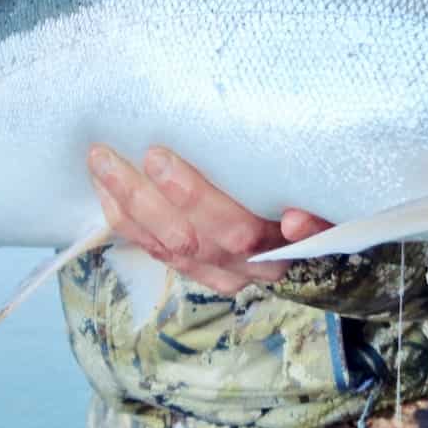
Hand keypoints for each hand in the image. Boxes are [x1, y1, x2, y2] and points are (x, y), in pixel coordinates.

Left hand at [89, 145, 331, 294]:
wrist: (317, 246)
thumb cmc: (315, 202)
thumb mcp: (328, 209)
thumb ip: (319, 218)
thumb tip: (293, 220)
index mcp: (275, 248)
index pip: (231, 227)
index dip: (191, 195)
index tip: (159, 157)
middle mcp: (243, 267)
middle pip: (187, 238)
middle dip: (142, 195)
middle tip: (111, 153)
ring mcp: (218, 273)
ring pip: (163, 247)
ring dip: (124, 205)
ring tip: (99, 162)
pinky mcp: (199, 271)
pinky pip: (154, 250)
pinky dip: (125, 221)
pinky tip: (105, 189)